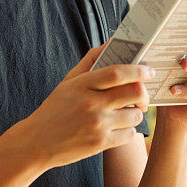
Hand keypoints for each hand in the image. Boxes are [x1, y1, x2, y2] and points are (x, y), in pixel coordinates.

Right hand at [21, 44, 153, 170]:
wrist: (37, 142)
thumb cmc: (54, 110)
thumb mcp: (67, 82)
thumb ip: (89, 61)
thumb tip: (109, 43)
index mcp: (82, 85)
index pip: (117, 72)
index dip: (138, 70)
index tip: (148, 70)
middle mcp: (91, 103)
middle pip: (134, 92)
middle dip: (144, 94)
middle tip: (142, 97)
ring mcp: (97, 124)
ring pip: (135, 115)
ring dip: (135, 114)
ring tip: (123, 115)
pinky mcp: (100, 144)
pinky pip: (129, 135)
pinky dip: (127, 131)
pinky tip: (115, 129)